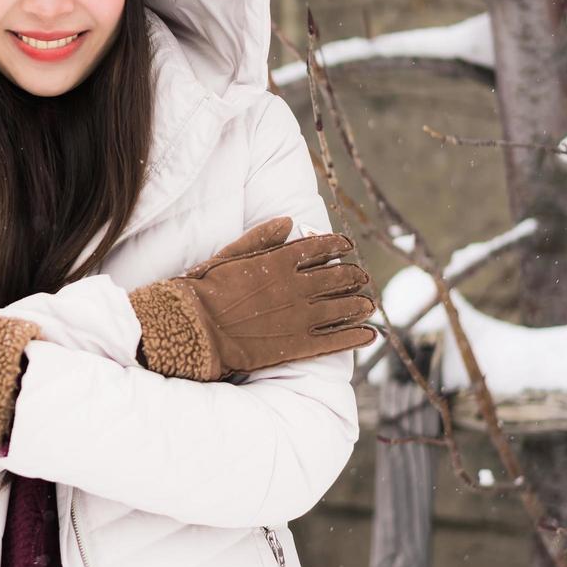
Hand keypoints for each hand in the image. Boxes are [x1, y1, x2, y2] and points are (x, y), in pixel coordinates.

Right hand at [129, 216, 375, 381]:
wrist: (196, 328)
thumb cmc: (205, 290)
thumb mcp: (229, 254)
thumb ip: (260, 237)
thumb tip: (287, 221)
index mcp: (280, 261)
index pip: (320, 247)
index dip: (338, 245)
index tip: (348, 246)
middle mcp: (297, 286)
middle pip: (338, 277)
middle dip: (354, 276)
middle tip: (362, 278)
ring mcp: (301, 316)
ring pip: (343, 307)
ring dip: (359, 304)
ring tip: (368, 305)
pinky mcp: (299, 345)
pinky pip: (337, 340)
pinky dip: (356, 337)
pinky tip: (369, 335)